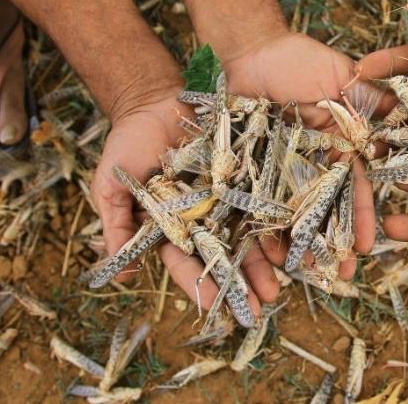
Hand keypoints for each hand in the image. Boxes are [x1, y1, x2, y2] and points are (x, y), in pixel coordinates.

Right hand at [91, 92, 280, 313]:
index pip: (187, 263)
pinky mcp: (245, 172)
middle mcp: (203, 218)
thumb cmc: (127, 144)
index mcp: (172, 227)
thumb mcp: (112, 185)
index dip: (201, 285)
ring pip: (249, 233)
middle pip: (225, 255)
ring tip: (284, 284)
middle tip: (262, 307)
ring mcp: (226, 197)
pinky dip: (278, 217)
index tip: (217, 307)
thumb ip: (117, 226)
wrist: (153, 101)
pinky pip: (264, 196)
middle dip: (243, 282)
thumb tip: (121, 276)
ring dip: (266, 261)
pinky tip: (295, 236)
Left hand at [223, 31, 402, 278]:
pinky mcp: (246, 173)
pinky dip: (259, 230)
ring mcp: (279, 172)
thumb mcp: (344, 77)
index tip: (363, 246)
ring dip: (297, 246)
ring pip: (290, 216)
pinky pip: (254, 206)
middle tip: (339, 275)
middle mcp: (313, 166)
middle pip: (324, 212)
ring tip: (301, 275)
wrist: (246, 50)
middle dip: (332, 244)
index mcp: (340, 149)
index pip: (354, 188)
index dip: (359, 217)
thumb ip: (373, 100)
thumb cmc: (298, 60)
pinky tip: (263, 256)